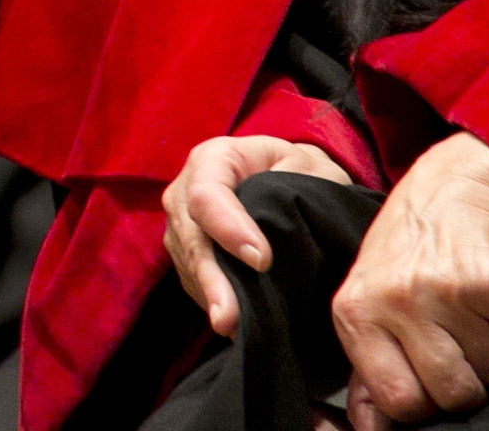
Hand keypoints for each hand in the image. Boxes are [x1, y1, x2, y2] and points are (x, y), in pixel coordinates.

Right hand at [162, 134, 354, 336]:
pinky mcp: (186, 255)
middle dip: (212, 279)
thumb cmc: (298, 170)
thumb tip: (289, 229)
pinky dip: (214, 302)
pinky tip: (237, 326)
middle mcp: (184, 190)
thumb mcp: (308, 165)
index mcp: (214, 159)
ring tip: (232, 329)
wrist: (280, 175)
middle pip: (191, 237)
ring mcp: (181, 225)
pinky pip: (194, 281)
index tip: (263, 262)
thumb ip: (302, 187)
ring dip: (212, 297)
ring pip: (189, 264)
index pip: (208, 194)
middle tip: (228, 318)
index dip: (229, 228)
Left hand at [333, 133, 488, 427]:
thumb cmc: (405, 254)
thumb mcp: (368, 300)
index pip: (398, 401)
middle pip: (452, 393)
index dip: (422, 400)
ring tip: (470, 314)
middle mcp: (396, 299)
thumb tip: (372, 429)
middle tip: (457, 344)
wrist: (450, 190)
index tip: (426, 377)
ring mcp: (445, 290)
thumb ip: (368, 365)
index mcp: (356, 312)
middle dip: (464, 381)